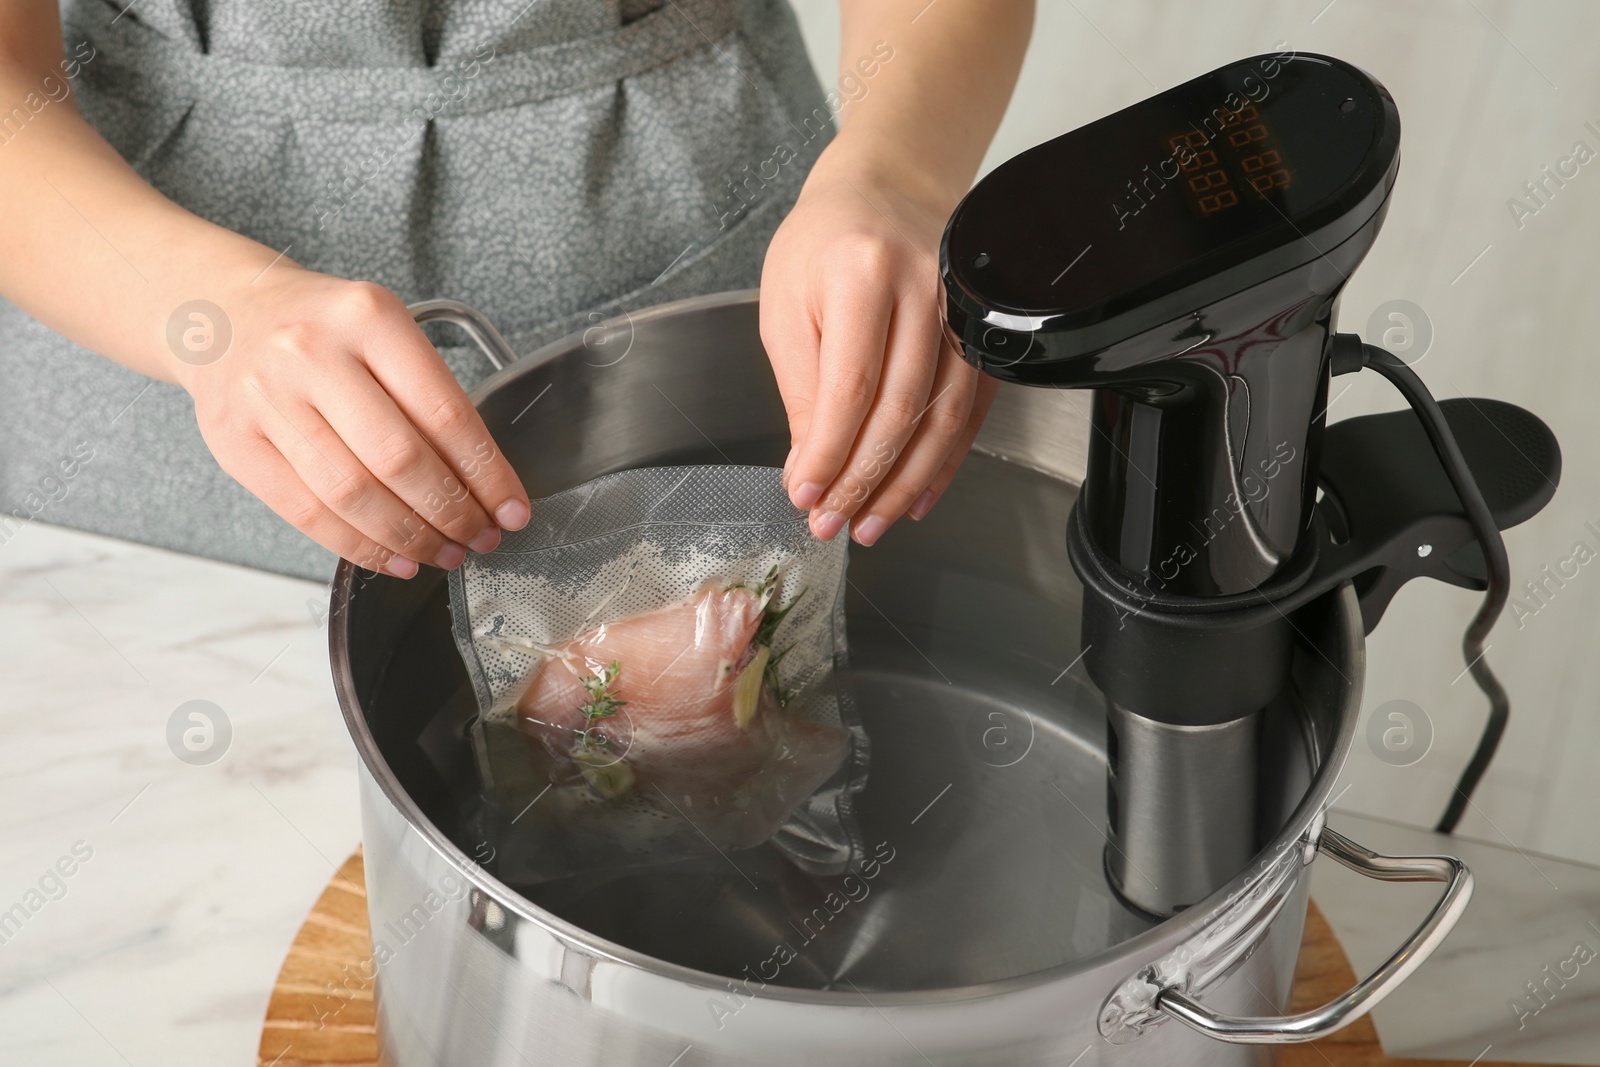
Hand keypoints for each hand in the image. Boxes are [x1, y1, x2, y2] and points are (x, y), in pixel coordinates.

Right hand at [177, 269, 528, 576]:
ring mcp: (266, 398)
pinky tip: (396, 557)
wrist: (223, 314)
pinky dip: (360, 547)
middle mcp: (312, 352)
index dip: (486, 474)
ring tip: (445, 552)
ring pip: (352, 494)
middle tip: (481, 537)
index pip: (445, 412)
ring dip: (410, 537)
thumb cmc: (323, 330)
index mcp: (368, 317)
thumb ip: (428, 396)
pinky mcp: (235, 444)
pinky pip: (307, 513)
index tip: (512, 510)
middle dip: (452, 512)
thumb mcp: (384, 332)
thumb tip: (484, 485)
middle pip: (399, 459)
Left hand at [760, 162, 996, 546]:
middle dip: (865, 480)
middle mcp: (925, 288)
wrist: (882, 192)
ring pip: (944, 417)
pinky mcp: (983, 333)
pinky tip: (917, 496)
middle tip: (834, 522)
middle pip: (901, 409)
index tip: (804, 494)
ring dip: (907, 483)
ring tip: (873, 523)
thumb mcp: (788, 307)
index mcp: (864, 272)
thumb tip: (811, 468)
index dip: (828, 453)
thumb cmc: (825, 244)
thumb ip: (802, 389)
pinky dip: (944, 462)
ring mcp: (963, 310)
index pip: (850, 387)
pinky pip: (970, 410)